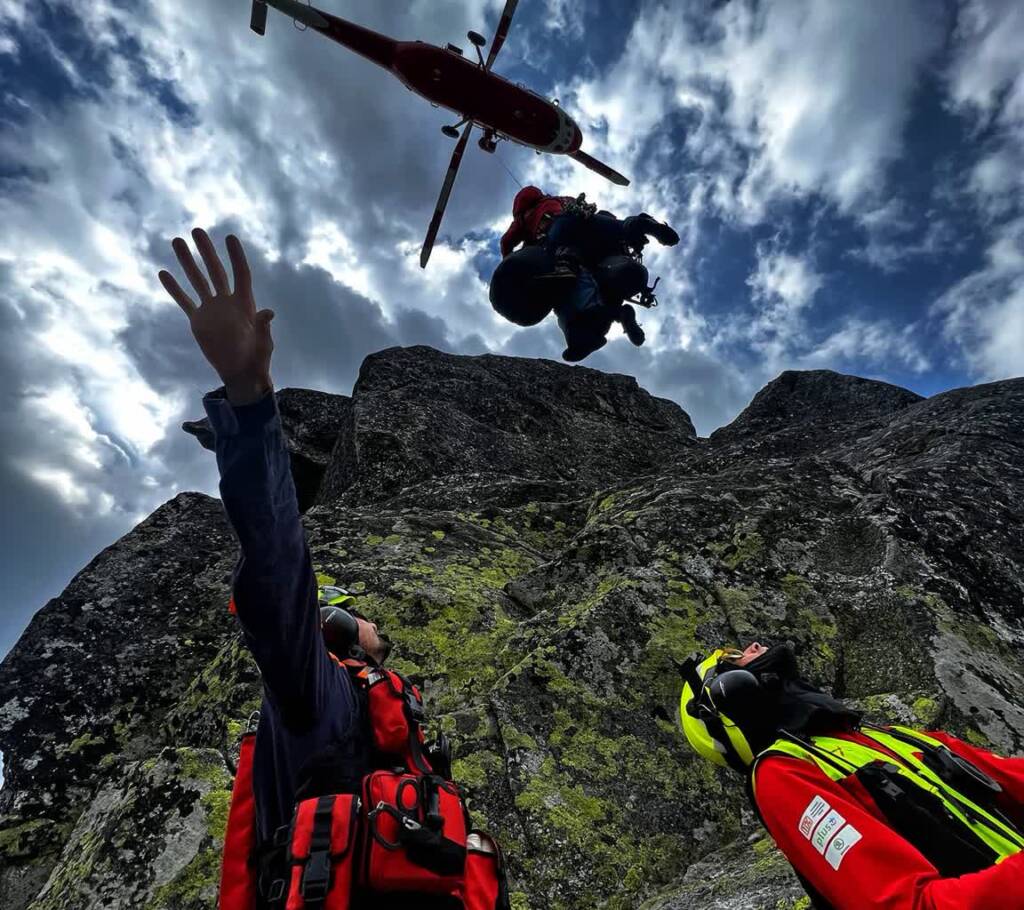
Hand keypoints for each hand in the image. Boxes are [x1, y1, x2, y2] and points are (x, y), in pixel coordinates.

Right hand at [158, 229, 274, 404]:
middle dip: (206, 251)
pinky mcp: (198, 321)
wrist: (241, 372)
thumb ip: (263, 328)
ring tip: (176, 241)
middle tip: (197, 230)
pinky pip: (184, 301)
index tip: (230, 237)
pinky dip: (174, 288)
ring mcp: (211, 309)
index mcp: (245, 304)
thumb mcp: (263, 344)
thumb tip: (268, 312)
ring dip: (187, 262)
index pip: (241, 274)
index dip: (236, 257)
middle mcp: (227, 301)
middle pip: (216, 271)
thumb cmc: (257, 358)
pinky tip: (163, 273)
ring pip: (197, 280)